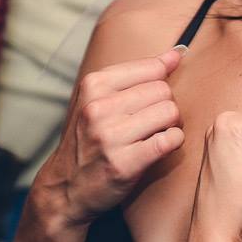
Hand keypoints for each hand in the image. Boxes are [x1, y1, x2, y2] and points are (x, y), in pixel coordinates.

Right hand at [34, 48, 185, 227]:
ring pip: (171, 113)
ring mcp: (110, 136)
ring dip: (171, 125)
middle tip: (151, 122)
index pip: (154, 68)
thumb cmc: (89, 138)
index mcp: (94, 86)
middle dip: (165, 105)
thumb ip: (139, 74)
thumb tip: (177, 53)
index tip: (149, 98)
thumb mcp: (101, 99)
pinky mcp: (125, 163)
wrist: (65, 187)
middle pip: (164, 91)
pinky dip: (173, 142)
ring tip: (154, 134)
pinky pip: (171, 139)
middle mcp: (99, 108)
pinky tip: (159, 147)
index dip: (160, 84)